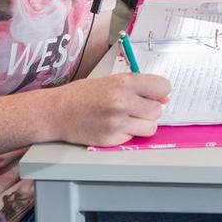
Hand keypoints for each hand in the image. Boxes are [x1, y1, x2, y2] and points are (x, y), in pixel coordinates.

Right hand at [53, 73, 170, 146]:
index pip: (162, 87)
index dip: (160, 91)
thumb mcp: (111, 81)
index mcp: (124, 82)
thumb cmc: (83, 94)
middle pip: (158, 110)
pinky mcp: (111, 139)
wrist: (57, 111)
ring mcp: (117, 122)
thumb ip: (138, 87)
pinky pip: (133, 138)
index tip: (155, 94)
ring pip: (150, 127)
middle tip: (136, 107)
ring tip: (127, 118)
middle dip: (150, 109)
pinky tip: (113, 126)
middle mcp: (122, 102)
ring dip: (142, 124)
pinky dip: (128, 134)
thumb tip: (164, 97)